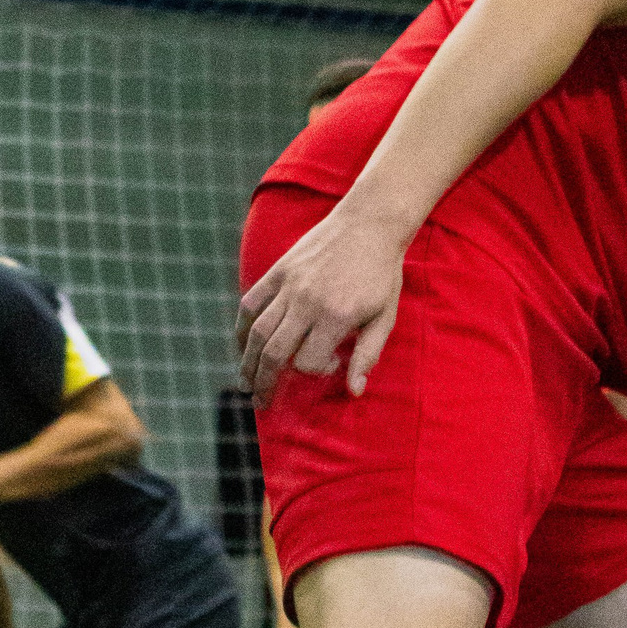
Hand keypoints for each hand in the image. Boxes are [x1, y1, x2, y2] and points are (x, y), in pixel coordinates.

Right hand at [237, 204, 405, 407]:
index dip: (313, 372)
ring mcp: (288, 286)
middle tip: (261, 403)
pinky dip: (241, 328)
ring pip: (257, 332)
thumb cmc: (381, 274)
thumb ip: (368, 355)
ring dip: (247, 362)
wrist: (369, 224)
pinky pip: (250, 304)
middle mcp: (307, 303)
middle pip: (273, 353)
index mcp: (336, 317)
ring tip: (246, 383)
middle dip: (264, 383)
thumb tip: (354, 391)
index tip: (328, 366)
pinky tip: (242, 346)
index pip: (306, 362)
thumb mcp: (385, 317)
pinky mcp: (278, 271)